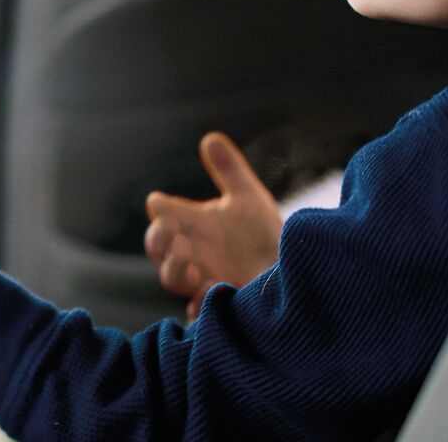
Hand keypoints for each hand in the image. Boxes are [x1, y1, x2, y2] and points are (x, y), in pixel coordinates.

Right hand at [144, 132, 281, 320]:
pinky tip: (210, 291)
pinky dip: (200, 303)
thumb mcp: (248, 198)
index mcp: (191, 226)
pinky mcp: (219, 303)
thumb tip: (210, 137)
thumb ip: (229, 170)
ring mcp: (202, 280)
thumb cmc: (262, 234)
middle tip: (170, 227)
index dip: (159, 209)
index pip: (162, 214)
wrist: (290, 271)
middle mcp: (190, 254)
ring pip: (172, 279)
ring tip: (186, 253)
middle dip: (157, 238)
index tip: (160, 202)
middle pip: (157, 248)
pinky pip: (199, 310)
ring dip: (174, 267)